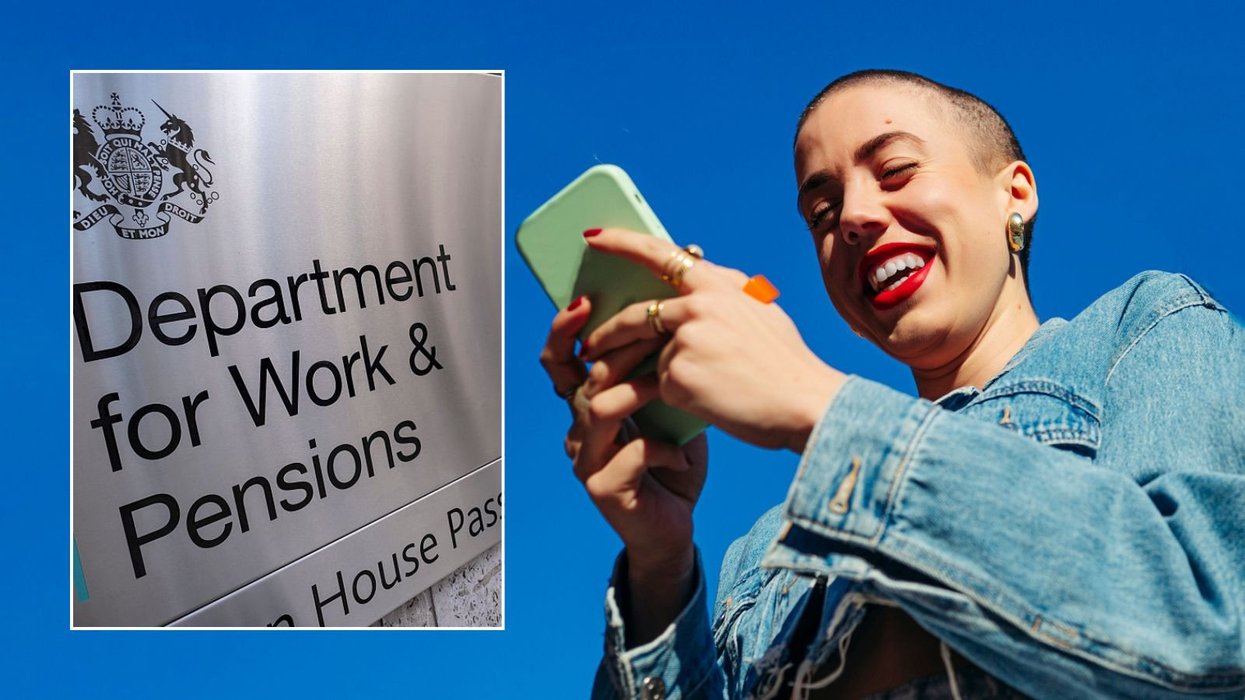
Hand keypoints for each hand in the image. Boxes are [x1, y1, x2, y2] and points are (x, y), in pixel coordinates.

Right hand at [540, 295, 707, 575]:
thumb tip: (677, 321)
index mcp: (590, 408)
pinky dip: (663, 450)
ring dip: (639, 393)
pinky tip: (682, 456)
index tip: (583, 299)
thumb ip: (661, 374)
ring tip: (670, 388)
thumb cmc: (672, 466)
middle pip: (574, 379)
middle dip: (605, 348)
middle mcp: (579, 431)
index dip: (564, 330)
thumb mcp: (669, 411)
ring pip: (598, 410)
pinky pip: (629, 453)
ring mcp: (587, 460)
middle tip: (636, 326)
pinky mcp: (603, 488)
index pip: (562, 362)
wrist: (674, 529)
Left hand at [581, 228, 845, 452]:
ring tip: (630, 383)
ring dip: (635, 368)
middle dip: (607, 333)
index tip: (593, 238)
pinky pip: (661, 384)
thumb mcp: (761, 311)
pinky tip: (700, 403)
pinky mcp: (677, 375)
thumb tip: (698, 283)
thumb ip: (726, 294)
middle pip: (636, 315)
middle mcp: (698, 306)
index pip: (660, 253)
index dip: (623, 243)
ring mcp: (686, 340)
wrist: (804, 403)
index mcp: (717, 284)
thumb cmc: (785, 363)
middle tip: (590, 344)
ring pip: (650, 354)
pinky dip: (672, 395)